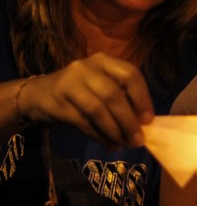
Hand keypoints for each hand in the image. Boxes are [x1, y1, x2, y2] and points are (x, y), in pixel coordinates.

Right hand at [18, 52, 153, 148]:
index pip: (130, 74)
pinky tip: (110, 145)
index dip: (142, 98)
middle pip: (114, 95)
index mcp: (104, 61)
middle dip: (129, 121)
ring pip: (98, 110)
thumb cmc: (82, 91)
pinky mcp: (57, 102)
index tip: (148, 120)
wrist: (39, 94)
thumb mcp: (102, 85)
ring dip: (115, 131)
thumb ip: (122, 98)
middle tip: (138, 140)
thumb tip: (144, 125)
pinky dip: (100, 136)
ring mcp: (70, 83)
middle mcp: (87, 68)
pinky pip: (84, 122)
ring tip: (124, 145)